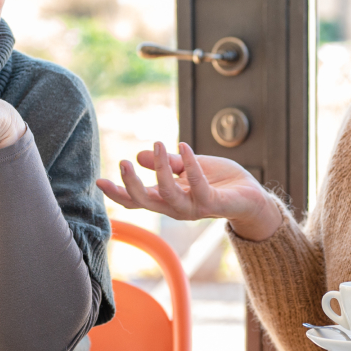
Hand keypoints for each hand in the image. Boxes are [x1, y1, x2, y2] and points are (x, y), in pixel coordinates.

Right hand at [96, 141, 282, 240]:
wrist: (252, 197)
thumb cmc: (219, 182)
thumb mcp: (188, 167)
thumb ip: (166, 163)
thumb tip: (140, 155)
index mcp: (167, 199)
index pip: (137, 199)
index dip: (117, 192)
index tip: (98, 180)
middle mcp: (176, 207)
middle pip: (146, 202)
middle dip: (131, 185)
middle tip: (123, 162)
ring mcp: (194, 207)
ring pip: (168, 195)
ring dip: (160, 169)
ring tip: (157, 143)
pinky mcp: (214, 203)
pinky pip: (198, 186)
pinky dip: (189, 165)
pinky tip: (184, 146)